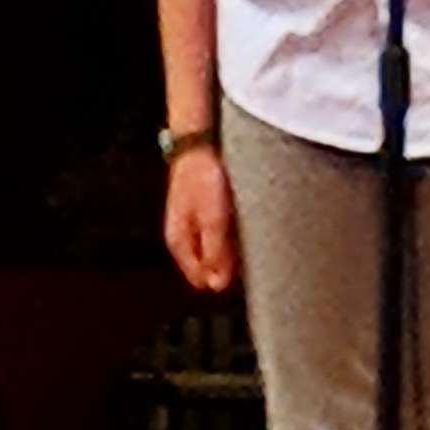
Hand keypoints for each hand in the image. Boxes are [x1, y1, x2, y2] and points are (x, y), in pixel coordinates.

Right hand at [163, 146, 238, 293]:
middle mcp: (181, 236)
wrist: (197, 143)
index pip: (200, 278)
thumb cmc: (204, 178)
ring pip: (212, 249)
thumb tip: (218, 285)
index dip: (223, 279)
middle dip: (227, 265)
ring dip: (230, 248)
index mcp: (179, 242)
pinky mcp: (200, 210)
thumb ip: (216, 253)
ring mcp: (189, 222)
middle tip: (250, 252)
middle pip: (206, 266)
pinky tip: (243, 222)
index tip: (245, 270)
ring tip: (249, 234)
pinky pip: (215, 233)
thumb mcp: (214, 219)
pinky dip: (229, 233)